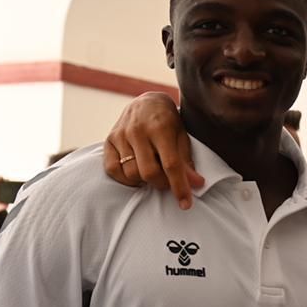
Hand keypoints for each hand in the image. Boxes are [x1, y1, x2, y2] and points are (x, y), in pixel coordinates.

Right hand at [103, 92, 204, 208]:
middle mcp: (138, 130)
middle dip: (162, 184)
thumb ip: (187, 161)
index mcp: (161, 128)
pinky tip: (136, 175)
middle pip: (149, 172)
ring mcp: (121, 135)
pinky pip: (112, 169)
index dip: (179, 186)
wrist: (146, 101)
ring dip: (144, 182)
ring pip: (131, 173)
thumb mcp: (181, 136)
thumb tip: (197, 184)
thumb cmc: (168, 122)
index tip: (185, 204)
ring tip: (152, 174)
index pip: (171, 164)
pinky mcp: (109, 140)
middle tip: (167, 182)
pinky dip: (125, 179)